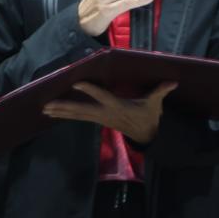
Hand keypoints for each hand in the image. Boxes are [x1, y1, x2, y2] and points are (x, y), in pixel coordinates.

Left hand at [43, 80, 176, 144]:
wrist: (146, 135)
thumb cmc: (148, 116)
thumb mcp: (155, 104)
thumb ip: (161, 91)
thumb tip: (174, 81)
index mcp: (117, 106)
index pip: (101, 96)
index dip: (89, 90)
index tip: (76, 83)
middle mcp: (105, 113)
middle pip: (81, 110)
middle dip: (64, 107)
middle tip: (47, 105)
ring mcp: (100, 118)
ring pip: (77, 115)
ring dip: (60, 112)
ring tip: (44, 109)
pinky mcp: (97, 120)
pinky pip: (79, 117)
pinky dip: (66, 114)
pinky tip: (54, 112)